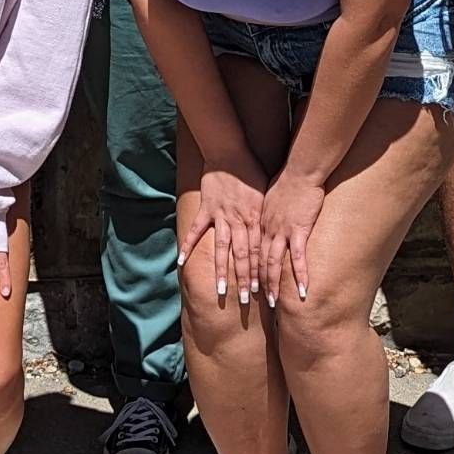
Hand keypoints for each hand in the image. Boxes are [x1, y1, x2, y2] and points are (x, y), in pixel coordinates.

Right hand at [180, 153, 267, 309]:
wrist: (230, 152)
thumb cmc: (251, 172)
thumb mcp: (265, 194)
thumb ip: (264, 216)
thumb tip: (271, 234)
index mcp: (255, 218)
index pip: (259, 251)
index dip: (260, 272)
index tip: (263, 292)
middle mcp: (239, 220)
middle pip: (243, 255)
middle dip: (245, 279)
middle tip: (247, 301)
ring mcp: (221, 215)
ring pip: (223, 248)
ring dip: (222, 271)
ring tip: (220, 291)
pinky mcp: (206, 208)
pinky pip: (196, 230)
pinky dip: (189, 246)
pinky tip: (182, 262)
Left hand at [259, 172, 324, 304]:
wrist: (300, 169)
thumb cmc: (288, 179)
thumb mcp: (269, 195)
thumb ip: (266, 209)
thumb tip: (265, 213)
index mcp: (259, 222)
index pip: (251, 251)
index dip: (248, 269)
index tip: (248, 283)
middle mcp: (267, 229)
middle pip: (258, 261)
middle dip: (255, 283)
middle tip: (254, 301)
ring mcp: (281, 231)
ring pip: (273, 263)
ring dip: (272, 285)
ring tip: (273, 303)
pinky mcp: (298, 230)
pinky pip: (298, 258)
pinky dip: (300, 276)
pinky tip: (303, 290)